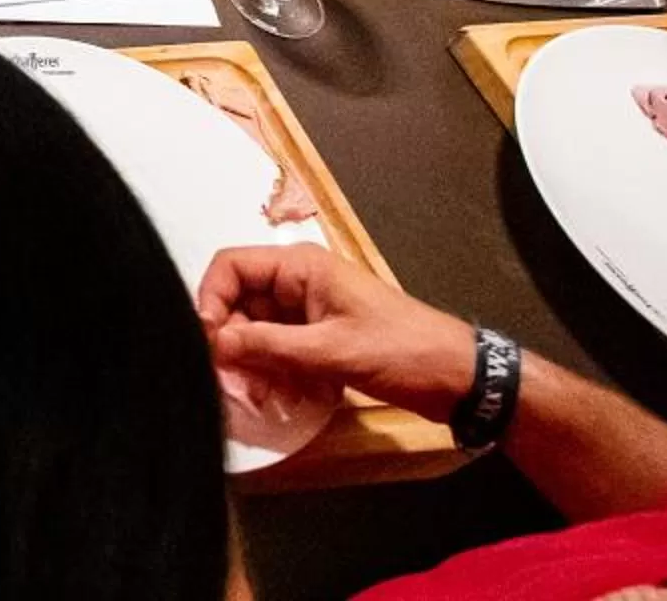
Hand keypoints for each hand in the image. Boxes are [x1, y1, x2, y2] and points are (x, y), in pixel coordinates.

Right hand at [197, 244, 475, 423]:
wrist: (459, 378)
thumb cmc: (400, 351)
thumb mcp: (330, 350)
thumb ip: (268, 346)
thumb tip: (212, 343)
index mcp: (300, 268)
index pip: (231, 267)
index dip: (210, 300)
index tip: (206, 342)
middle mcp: (298, 284)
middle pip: (240, 303)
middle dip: (233, 343)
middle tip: (232, 383)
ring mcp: (309, 313)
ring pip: (258, 332)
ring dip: (254, 365)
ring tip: (261, 399)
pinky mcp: (320, 339)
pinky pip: (280, 351)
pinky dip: (276, 374)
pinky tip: (285, 400)